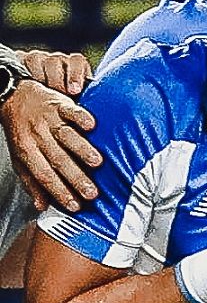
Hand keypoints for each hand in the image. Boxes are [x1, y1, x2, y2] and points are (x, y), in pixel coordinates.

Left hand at [3, 58, 102, 217]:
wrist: (13, 97)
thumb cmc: (21, 130)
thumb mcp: (20, 157)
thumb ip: (31, 181)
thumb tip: (41, 205)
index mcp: (26, 151)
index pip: (43, 175)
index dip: (59, 191)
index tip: (75, 205)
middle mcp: (37, 136)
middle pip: (57, 160)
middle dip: (75, 178)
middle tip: (91, 192)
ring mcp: (48, 120)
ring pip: (65, 136)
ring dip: (82, 149)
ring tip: (97, 163)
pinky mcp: (58, 104)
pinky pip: (70, 110)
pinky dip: (81, 117)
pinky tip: (91, 126)